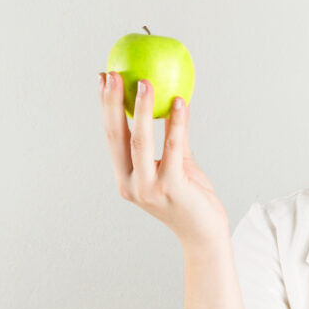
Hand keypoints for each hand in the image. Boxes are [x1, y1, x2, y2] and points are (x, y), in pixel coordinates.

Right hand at [100, 71, 228, 248]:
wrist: (204, 234)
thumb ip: (172, 139)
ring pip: (141, 142)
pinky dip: (176, 124)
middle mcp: (132, 184)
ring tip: (146, 82)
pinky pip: (174, 149)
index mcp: (126, 178)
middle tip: (114, 74)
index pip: (112, 137)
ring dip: (143, 110)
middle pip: (118, 137)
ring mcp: (149, 188)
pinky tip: (180, 103)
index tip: (104, 79)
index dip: (106, 107)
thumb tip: (172, 103)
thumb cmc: (191, 199)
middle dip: (113, 103)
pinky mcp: (171, 188)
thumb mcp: (177, 165)